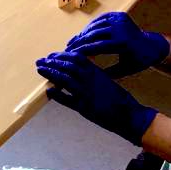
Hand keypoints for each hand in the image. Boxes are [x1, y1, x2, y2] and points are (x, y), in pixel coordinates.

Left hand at [36, 51, 156, 144]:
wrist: (129, 114)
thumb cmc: (119, 99)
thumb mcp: (107, 81)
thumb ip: (94, 75)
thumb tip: (81, 70)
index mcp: (96, 72)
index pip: (76, 58)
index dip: (62, 55)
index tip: (52, 55)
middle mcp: (90, 80)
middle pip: (68, 66)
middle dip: (52, 62)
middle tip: (41, 61)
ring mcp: (86, 93)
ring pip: (65, 79)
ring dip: (51, 73)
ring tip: (40, 69)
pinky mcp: (84, 108)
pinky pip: (67, 99)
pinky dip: (57, 95)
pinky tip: (49, 91)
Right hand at [64, 12, 169, 76]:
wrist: (153, 46)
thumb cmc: (138, 62)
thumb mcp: (124, 71)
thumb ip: (106, 73)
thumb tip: (87, 76)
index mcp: (122, 43)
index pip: (96, 46)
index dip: (82, 51)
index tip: (70, 57)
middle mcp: (121, 28)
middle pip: (93, 35)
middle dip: (78, 42)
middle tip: (66, 49)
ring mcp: (120, 19)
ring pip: (95, 26)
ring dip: (82, 35)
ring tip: (71, 43)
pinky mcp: (119, 15)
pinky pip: (100, 20)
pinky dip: (90, 28)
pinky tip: (81, 35)